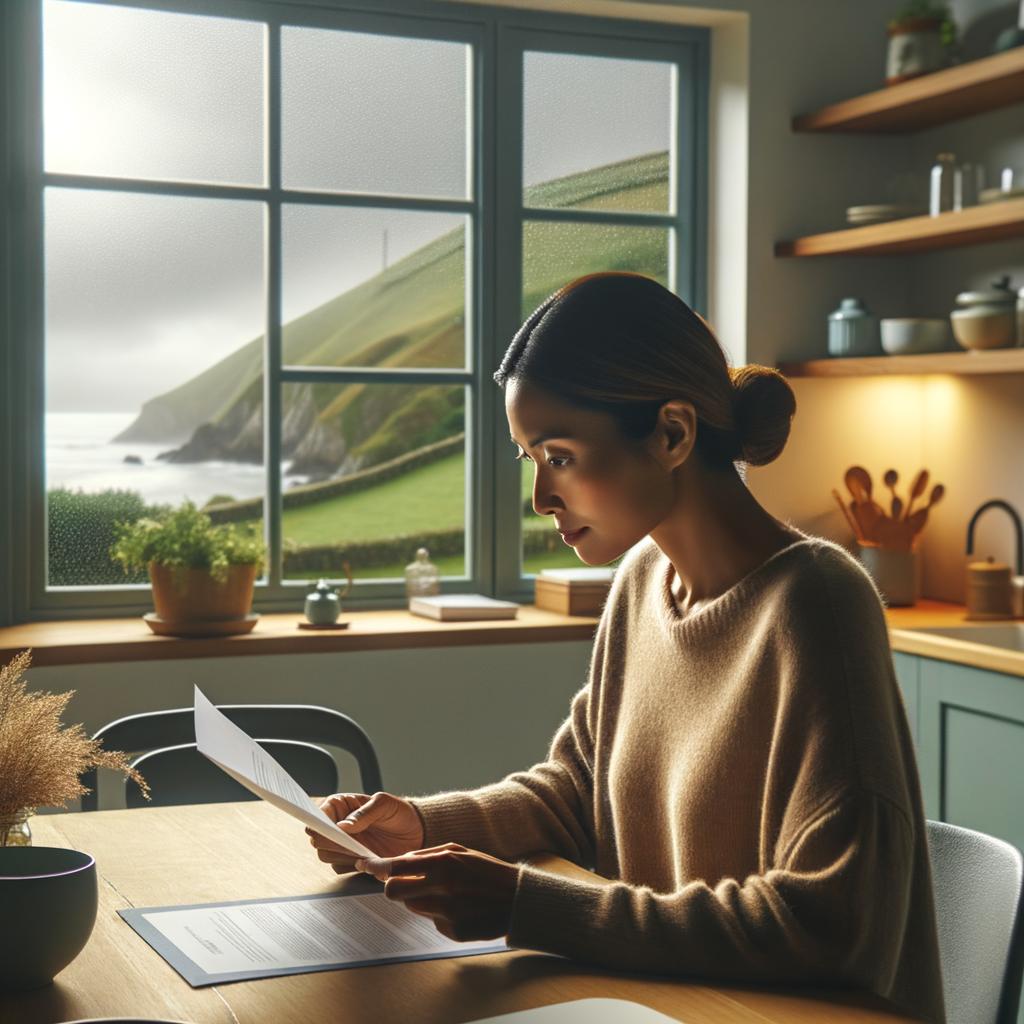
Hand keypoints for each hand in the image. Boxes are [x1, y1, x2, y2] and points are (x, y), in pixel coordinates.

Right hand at [307, 791, 424, 873]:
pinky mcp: (352, 860)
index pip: (318, 815)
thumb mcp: (384, 805)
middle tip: (350, 844)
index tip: (329, 830)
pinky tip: (368, 858)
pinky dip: (352, 866)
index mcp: (340, 806)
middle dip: (332, 843)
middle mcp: (337, 826)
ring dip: (342, 856)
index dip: (318, 824)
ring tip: (363, 851)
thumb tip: (342, 826)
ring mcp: (343, 844)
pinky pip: (341, 868)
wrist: (416, 832)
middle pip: (318, 839)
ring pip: (327, 855)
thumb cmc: (398, 812)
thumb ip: (363, 814)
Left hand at [356, 842, 517, 942]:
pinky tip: (458, 908)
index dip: (377, 868)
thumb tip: (399, 862)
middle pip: (394, 892)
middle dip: (393, 888)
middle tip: (401, 884)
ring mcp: (448, 913)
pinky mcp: (453, 932)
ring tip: (442, 894)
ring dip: (419, 899)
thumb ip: (428, 855)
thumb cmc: (487, 870)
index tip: (366, 866)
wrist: (518, 899)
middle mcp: (443, 888)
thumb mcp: (460, 851)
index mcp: (444, 863)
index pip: (397, 867)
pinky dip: (439, 915)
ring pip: (412, 907)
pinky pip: (432, 922)